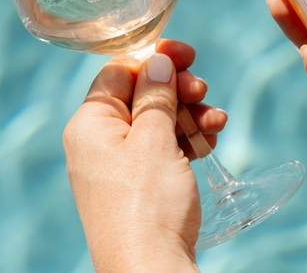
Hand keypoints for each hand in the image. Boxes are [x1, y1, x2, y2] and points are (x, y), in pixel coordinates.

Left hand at [63, 40, 227, 272]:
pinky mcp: (138, 186)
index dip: (154, 59)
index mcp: (90, 124)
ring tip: (217, 122)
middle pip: (141, 94)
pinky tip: (210, 142)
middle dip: (178, 89)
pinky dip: (187, 140)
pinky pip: (162, 148)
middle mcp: (99, 142)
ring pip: (157, 121)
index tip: (187, 55)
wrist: (151, 270)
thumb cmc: (147, 204)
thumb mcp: (154, 138)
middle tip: (203, 90)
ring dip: (190, 115)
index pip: (119, 71)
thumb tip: (156, 60)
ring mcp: (118, 166)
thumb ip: (155, 93)